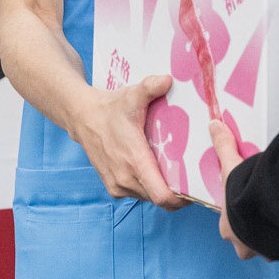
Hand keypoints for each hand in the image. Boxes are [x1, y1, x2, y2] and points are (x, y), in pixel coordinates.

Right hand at [73, 74, 185, 210]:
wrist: (83, 118)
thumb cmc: (111, 108)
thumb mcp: (132, 95)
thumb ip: (151, 87)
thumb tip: (169, 79)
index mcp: (135, 161)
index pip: (162, 196)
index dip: (181, 198)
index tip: (195, 188)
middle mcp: (126, 179)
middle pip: (160, 199)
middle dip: (177, 192)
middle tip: (193, 178)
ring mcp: (118, 186)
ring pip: (149, 197)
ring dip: (162, 189)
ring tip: (178, 173)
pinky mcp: (113, 187)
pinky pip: (138, 193)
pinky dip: (149, 187)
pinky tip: (158, 171)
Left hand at [211, 118, 259, 258]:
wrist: (272, 211)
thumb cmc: (245, 193)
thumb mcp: (233, 168)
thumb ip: (224, 147)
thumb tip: (213, 124)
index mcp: (227, 227)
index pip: (229, 224)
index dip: (236, 213)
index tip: (246, 201)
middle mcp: (242, 245)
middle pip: (246, 239)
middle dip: (253, 228)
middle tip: (264, 209)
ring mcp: (262, 251)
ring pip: (264, 245)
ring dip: (270, 234)